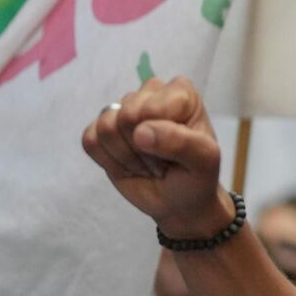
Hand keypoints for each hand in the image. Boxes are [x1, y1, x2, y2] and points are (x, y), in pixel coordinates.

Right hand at [81, 77, 231, 239]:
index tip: (178, 153)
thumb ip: (181, 142)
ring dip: (127, 157)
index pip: (152, 108)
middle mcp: (150, 93)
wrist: (179, 202)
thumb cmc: (197, 177)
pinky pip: (90, 141)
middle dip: (143, 149)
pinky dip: (110, 162)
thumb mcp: (204, 161)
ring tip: (148, 163)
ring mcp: (123, 110)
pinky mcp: (101, 130)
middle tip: (162, 161)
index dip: (162, 139)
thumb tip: (140, 132)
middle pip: (126, 116)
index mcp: (180, 92)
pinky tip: (130, 165)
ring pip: (106, 128)